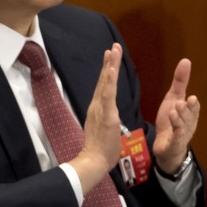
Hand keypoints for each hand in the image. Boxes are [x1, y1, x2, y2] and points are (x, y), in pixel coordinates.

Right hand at [71, 43, 123, 192]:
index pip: (103, 87)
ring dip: (109, 67)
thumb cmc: (101, 150)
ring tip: (113, 51)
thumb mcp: (105, 130)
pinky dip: (109, 81)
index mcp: (98, 109)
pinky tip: (111, 70)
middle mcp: (97, 106)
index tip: (110, 57)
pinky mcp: (105, 114)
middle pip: (103, 80)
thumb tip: (109, 116)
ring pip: (105, 84)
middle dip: (109, 63)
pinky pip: (107, 95)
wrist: (94, 160)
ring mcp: (100, 109)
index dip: (107, 72)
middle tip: (113, 46)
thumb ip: (106, 120)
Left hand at [152, 58, 199, 172]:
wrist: (165, 146)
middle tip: (181, 103)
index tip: (191, 98)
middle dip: (186, 111)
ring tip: (173, 112)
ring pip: (182, 129)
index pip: (193, 108)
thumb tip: (186, 60)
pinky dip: (175, 135)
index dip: (193, 105)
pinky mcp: (172, 145)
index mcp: (190, 114)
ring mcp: (181, 136)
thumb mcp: (173, 98)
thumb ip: (180, 82)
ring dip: (179, 121)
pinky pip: (175, 140)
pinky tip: (172, 131)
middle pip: (189, 118)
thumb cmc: (171, 120)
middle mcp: (188, 125)